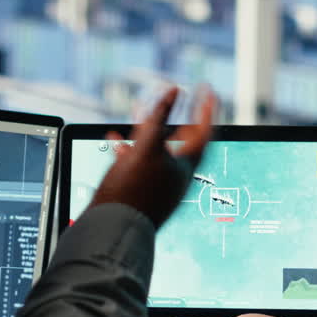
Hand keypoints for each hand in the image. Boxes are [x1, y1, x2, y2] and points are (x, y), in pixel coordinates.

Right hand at [89, 85, 215, 227]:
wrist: (110, 228)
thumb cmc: (131, 191)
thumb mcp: (147, 146)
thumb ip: (160, 116)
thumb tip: (173, 90)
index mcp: (185, 167)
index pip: (204, 131)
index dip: (206, 108)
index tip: (206, 88)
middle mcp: (175, 177)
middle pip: (183, 141)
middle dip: (177, 117)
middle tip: (180, 101)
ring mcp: (158, 186)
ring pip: (158, 151)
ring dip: (149, 131)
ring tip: (139, 113)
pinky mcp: (141, 193)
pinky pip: (140, 164)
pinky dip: (131, 149)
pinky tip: (116, 142)